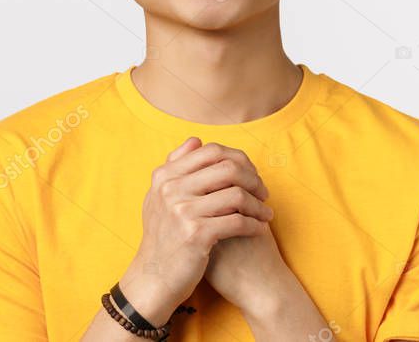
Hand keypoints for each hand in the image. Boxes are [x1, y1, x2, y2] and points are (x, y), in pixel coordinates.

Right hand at [120, 137, 274, 325]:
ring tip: (265, 213)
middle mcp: (171, 189)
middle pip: (228, 169)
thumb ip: (176, 166)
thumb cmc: (163, 236)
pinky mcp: (196, 235)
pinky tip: (259, 229)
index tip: (251, 174)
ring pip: (237, 195)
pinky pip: (237, 222)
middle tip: (263, 193)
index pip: (211, 152)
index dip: (238, 160)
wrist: (153, 278)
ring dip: (258, 205)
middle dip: (253, 179)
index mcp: (165, 176)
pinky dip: (254, 225)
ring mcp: (182, 211)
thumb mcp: (159, 197)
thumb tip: (196, 139)